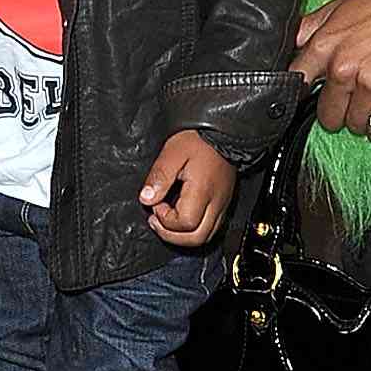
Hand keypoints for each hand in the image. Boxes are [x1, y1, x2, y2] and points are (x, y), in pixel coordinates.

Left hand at [139, 129, 236, 247]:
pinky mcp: (224, 203)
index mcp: (203, 192)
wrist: (224, 132)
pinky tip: (182, 216)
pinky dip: (194, 229)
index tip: (156, 203)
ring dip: (183, 236)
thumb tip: (146, 199)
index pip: (185, 223)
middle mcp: (216, 203)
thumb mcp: (173, 152)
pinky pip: (211, 227)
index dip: (165, 219)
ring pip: (205, 236)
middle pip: (196, 238)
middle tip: (156, 221)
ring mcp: (222, 205)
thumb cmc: (199, 140)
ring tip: (166, 221)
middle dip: (172, 236)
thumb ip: (159, 177)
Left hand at [292, 0, 370, 134]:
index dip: (302, 93)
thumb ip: (309, 30)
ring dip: (362, 118)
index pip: (298, 85)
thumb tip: (289, 47)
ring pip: (356, 124)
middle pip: (327, 116)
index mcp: (325, 45)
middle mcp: (345, 67)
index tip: (310, 96)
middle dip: (336, 112)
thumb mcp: (338, 8)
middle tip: (348, 99)